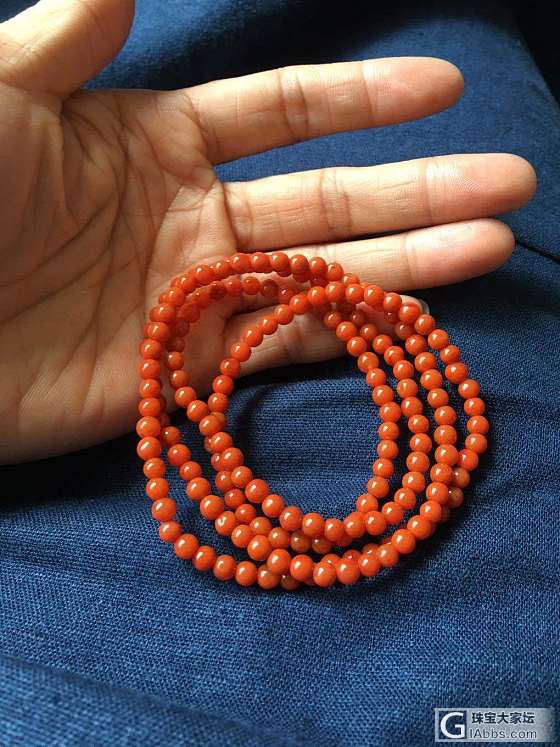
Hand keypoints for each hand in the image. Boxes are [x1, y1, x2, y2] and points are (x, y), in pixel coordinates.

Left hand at [0, 0, 534, 461]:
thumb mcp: (0, 99)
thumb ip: (68, 41)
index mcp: (157, 141)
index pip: (285, 112)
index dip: (365, 102)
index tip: (443, 92)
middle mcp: (193, 218)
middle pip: (329, 199)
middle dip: (420, 188)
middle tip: (509, 183)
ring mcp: (197, 299)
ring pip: (323, 278)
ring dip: (409, 264)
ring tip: (492, 247)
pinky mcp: (186, 373)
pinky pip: (283, 350)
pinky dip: (347, 338)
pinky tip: (413, 323)